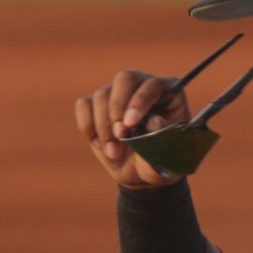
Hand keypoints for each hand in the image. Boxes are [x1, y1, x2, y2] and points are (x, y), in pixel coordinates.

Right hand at [74, 70, 192, 188]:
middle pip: (125, 79)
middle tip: (120, 135)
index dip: (140, 101)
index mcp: (169, 93)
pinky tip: (101, 145)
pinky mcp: (96, 104)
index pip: (153, 85)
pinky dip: (88, 126)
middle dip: (118, 108)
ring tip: (114, 153)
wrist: (140, 173)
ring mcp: (118, 93)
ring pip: (102, 95)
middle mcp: (142, 86)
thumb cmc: (159, 161)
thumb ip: (163, 139)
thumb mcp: (166, 157)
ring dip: (104, 127)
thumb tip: (154, 122)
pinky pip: (83, 105)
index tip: (131, 123)